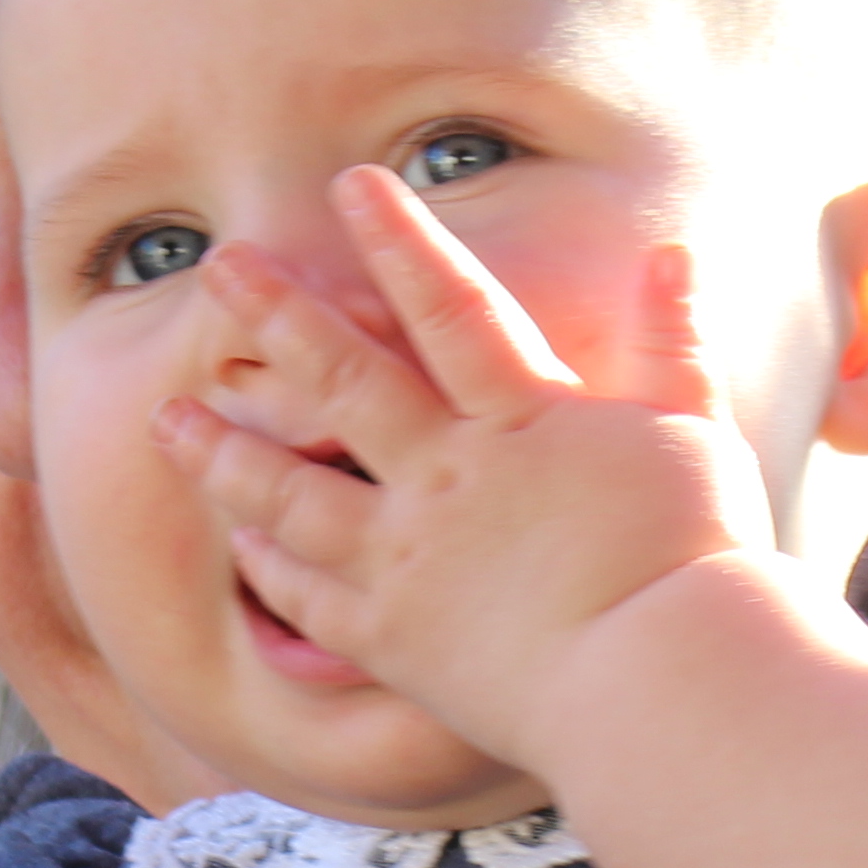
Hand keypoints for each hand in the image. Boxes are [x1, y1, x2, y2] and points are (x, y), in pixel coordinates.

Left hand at [153, 170, 779, 770]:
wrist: (659, 682)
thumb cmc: (695, 560)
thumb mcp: (696, 437)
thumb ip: (675, 345)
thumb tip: (672, 254)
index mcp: (523, 421)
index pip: (450, 306)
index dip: (400, 241)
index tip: (351, 184)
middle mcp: (448, 478)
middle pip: (343, 383)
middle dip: (276, 317)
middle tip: (219, 268)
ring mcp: (410, 561)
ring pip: (295, 495)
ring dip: (228, 452)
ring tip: (172, 420)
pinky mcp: (397, 640)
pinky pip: (314, 599)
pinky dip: (272, 568)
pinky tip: (242, 543)